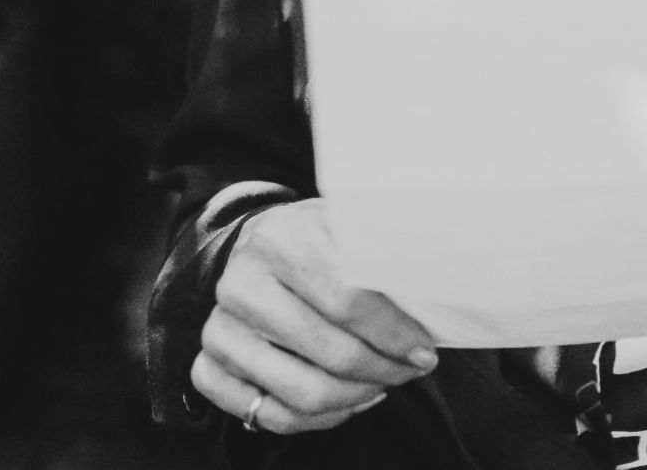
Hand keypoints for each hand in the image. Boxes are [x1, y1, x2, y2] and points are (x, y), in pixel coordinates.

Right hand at [190, 199, 437, 433]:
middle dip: (383, 370)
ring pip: (300, 392)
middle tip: (412, 370)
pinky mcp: (206, 363)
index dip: (394, 334)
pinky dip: (315, 419)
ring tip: (384, 383)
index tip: (425, 351)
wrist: (263, 241)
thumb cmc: (323, 238)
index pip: (348, 300)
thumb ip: (388, 253)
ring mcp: (218, 327)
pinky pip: (265, 415)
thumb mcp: (354, 226)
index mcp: (282, 238)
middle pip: (329, 352)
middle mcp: (241, 283)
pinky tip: (347, 400)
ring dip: (356, 397)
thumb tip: (439, 288)